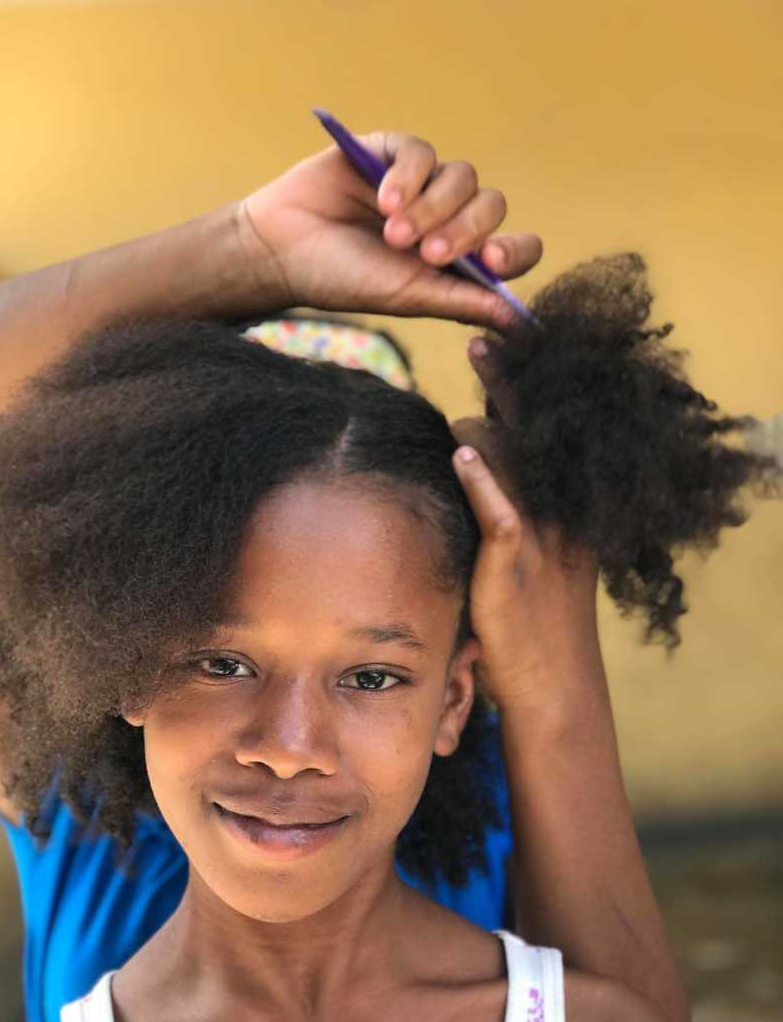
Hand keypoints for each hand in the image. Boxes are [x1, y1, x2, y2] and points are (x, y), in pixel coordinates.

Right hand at [239, 131, 541, 328]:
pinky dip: (408, 176)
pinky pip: (422, 152)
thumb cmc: (342, 280)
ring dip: (432, 207)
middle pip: (491, 207)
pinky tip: (381, 199)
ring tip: (392, 232)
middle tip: (427, 253)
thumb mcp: (406, 296)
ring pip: (462, 177)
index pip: (515, 248)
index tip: (492, 262)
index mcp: (459, 259)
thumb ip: (460, 302)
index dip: (515, 251)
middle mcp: (448, 218)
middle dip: (465, 230)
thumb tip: (516, 318)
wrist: (281, 250)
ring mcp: (423, 183)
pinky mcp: (393, 151)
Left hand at [450, 340, 602, 716]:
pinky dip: (482, 480)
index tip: (509, 341)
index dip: (525, 386)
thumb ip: (509, 510)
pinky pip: (501, 509)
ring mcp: (541, 533)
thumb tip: (470, 463)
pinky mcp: (516, 560)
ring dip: (481, 429)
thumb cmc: (533, 623)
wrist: (554, 683)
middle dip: (508, 380)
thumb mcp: (533, 558)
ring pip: (514, 459)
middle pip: (533, 429)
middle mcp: (558, 509)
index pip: (544, 430)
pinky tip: (460, 454)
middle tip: (482, 338)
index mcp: (563, 503)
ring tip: (457, 414)